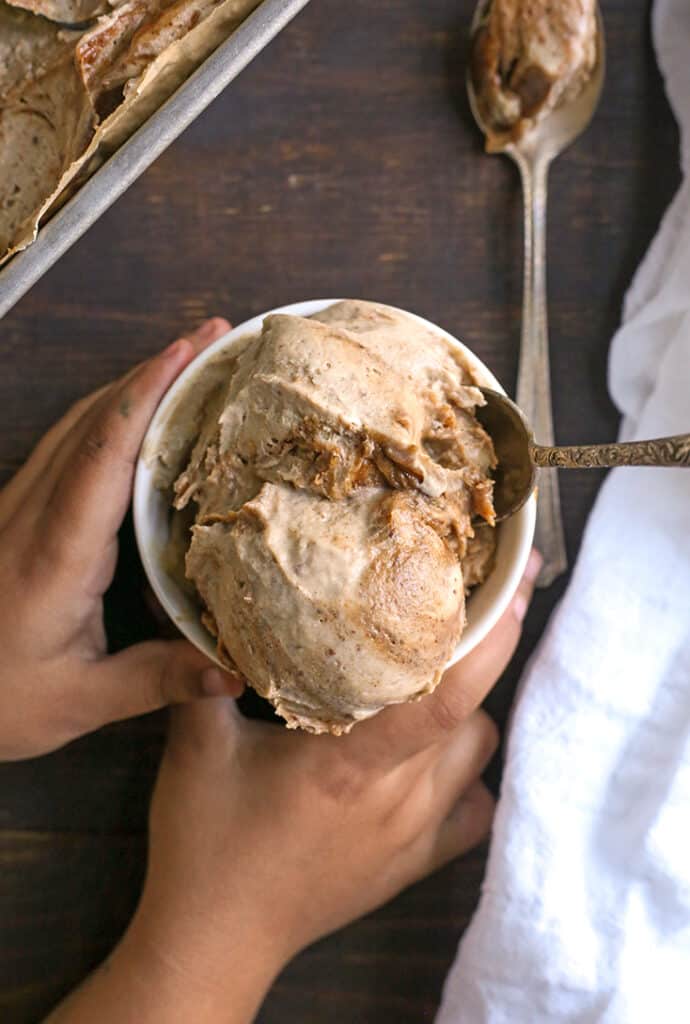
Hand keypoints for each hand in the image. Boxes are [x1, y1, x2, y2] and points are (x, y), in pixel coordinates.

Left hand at [0, 318, 241, 760]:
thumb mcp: (77, 701)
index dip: (149, 392)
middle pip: (94, 415)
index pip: (105, 449)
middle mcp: (36, 512)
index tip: (191, 348)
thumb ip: (157, 680)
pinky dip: (111, 412)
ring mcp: (22, 505)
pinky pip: (70, 442)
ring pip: (79, 421)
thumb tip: (235, 670)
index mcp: (56, 550)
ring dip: (133, 382)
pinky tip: (141, 415)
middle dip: (155, 366)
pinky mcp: (21, 512)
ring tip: (191, 360)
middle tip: (215, 336)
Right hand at [46, 552, 539, 1023]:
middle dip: (482, 654)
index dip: (490, 638)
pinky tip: (436, 752)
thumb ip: (203, 673)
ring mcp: (413, 834)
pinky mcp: (415, 863)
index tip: (514, 585)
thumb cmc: (203, 845)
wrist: (215, 940)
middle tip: (467, 604)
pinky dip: (468, 771)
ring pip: (477, 753)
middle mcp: (397, 798)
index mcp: (349, 764)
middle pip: (473, 714)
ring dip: (467, 709)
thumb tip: (210, 609)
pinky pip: (473, 808)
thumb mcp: (194, 748)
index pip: (447, 695)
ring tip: (435, 672)